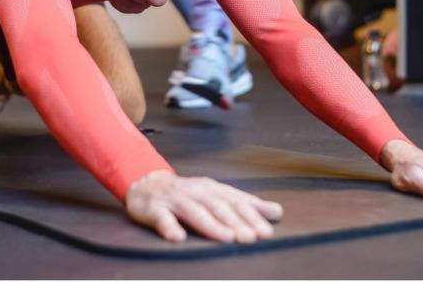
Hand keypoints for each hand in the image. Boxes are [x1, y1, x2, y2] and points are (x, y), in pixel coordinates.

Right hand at [125, 170, 282, 242]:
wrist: (145, 184)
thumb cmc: (186, 194)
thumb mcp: (216, 194)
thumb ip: (244, 203)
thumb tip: (277, 212)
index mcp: (212, 189)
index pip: (235, 201)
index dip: (250, 215)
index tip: (265, 230)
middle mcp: (196, 192)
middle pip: (218, 206)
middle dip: (235, 221)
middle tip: (250, 237)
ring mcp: (175, 199)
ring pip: (194, 211)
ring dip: (210, 225)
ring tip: (225, 237)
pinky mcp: (155, 209)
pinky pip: (162, 218)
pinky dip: (169, 227)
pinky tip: (177, 237)